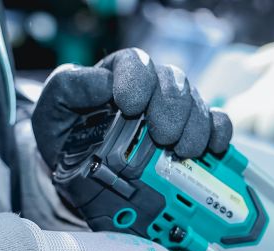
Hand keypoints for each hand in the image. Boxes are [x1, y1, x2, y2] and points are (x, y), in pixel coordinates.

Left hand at [32, 48, 232, 168]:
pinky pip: (217, 123)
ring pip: (197, 103)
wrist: (79, 165)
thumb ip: (69, 87)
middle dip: (172, 109)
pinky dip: (219, 133)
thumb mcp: (53, 107)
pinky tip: (212, 148)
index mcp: (120, 73)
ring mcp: (175, 109)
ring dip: (195, 126)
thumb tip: (102, 82)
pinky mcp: (192, 131)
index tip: (130, 105)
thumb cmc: (67, 129)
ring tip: (183, 150)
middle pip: (174, 83)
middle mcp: (152, 86)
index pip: (137, 63)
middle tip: (163, 136)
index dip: (138, 80)